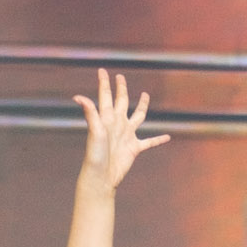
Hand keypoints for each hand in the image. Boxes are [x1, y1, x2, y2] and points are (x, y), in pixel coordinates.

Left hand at [72, 68, 165, 187]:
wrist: (101, 176)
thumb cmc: (95, 154)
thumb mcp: (94, 131)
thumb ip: (90, 113)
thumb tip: (79, 97)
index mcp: (107, 118)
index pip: (106, 96)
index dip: (104, 83)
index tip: (102, 70)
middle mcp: (117, 124)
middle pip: (121, 102)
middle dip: (121, 89)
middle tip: (120, 77)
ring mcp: (127, 136)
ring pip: (138, 117)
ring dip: (142, 106)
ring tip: (145, 96)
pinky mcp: (134, 148)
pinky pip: (149, 142)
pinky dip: (158, 139)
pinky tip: (167, 137)